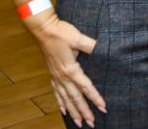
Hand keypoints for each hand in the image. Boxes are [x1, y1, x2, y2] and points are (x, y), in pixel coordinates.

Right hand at [26, 10, 104, 126]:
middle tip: (92, 123)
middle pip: (75, 98)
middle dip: (84, 111)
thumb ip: (91, 45)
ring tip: (78, 123)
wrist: (43, 29)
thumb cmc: (61, 32)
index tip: (103, 108)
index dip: (95, 98)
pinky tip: (62, 110)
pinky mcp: (52, 74)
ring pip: (65, 98)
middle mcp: (62, 76)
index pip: (86, 88)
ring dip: (72, 111)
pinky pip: (56, 92)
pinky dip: (60, 103)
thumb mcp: (78, 38)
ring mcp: (56, 76)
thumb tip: (104, 48)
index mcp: (71, 69)